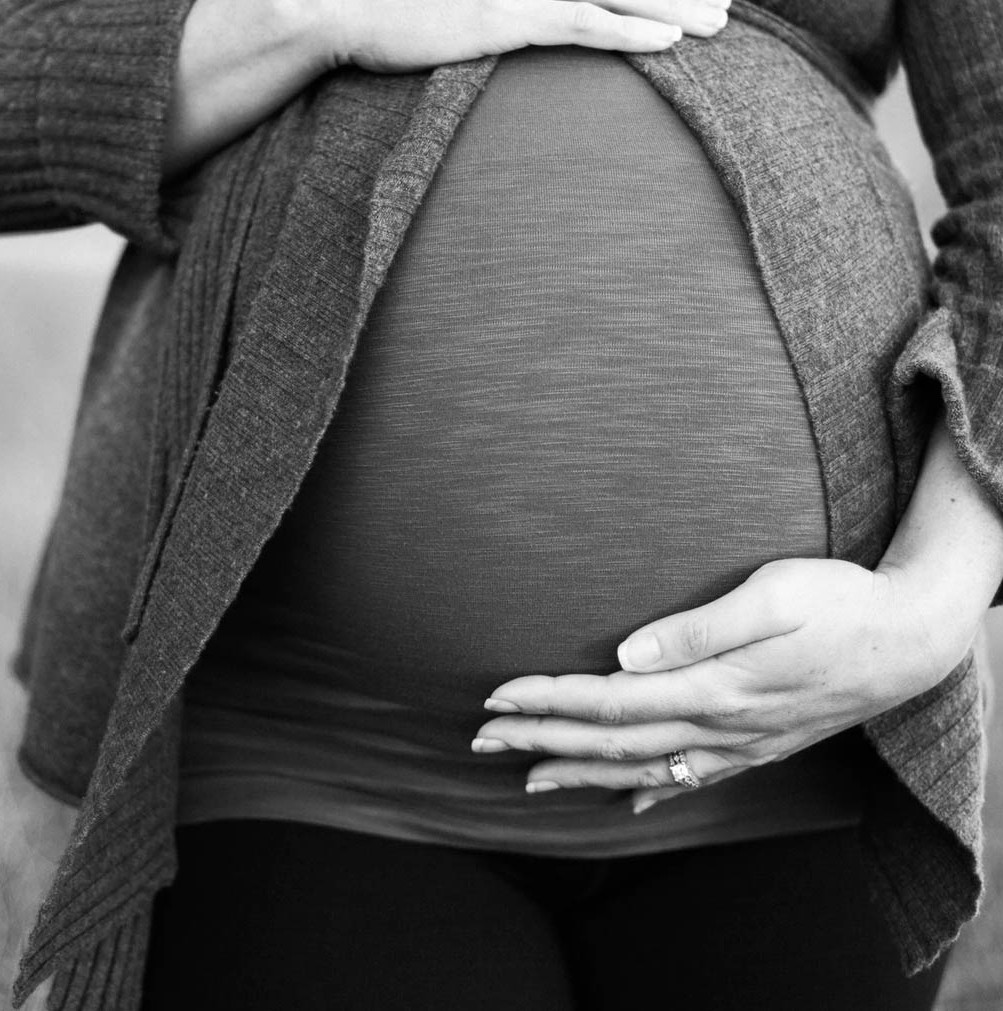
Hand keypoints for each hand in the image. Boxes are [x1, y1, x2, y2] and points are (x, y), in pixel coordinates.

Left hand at [470, 557, 970, 810]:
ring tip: (528, 777)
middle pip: (613, 742)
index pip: (611, 702)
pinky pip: (690, 779)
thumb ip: (698, 627)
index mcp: (715, 687)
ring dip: (581, 773)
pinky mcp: (758, 745)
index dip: (549, 700)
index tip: (496, 697)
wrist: (913, 639)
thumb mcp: (774, 596)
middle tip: (482, 738)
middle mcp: (720, 726)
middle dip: (543, 739)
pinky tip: (625, 801)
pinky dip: (648, 791)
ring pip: (644, 769)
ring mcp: (740, 744)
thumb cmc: (840, 602)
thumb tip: (626, 652)